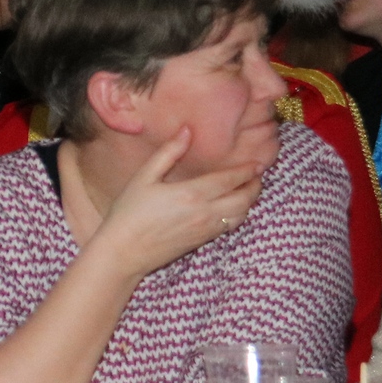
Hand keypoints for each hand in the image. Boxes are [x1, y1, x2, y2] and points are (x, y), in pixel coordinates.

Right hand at [89, 128, 263, 276]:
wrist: (124, 251)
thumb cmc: (129, 212)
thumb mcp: (144, 177)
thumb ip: (168, 153)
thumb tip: (187, 131)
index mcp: (192, 193)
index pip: (230, 180)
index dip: (246, 171)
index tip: (257, 163)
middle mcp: (205, 212)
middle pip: (244, 199)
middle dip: (254, 186)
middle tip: (256, 176)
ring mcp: (206, 229)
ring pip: (241, 215)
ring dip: (249, 202)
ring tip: (248, 190)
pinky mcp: (202, 240)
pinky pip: (230, 227)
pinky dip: (239, 215)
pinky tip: (233, 208)